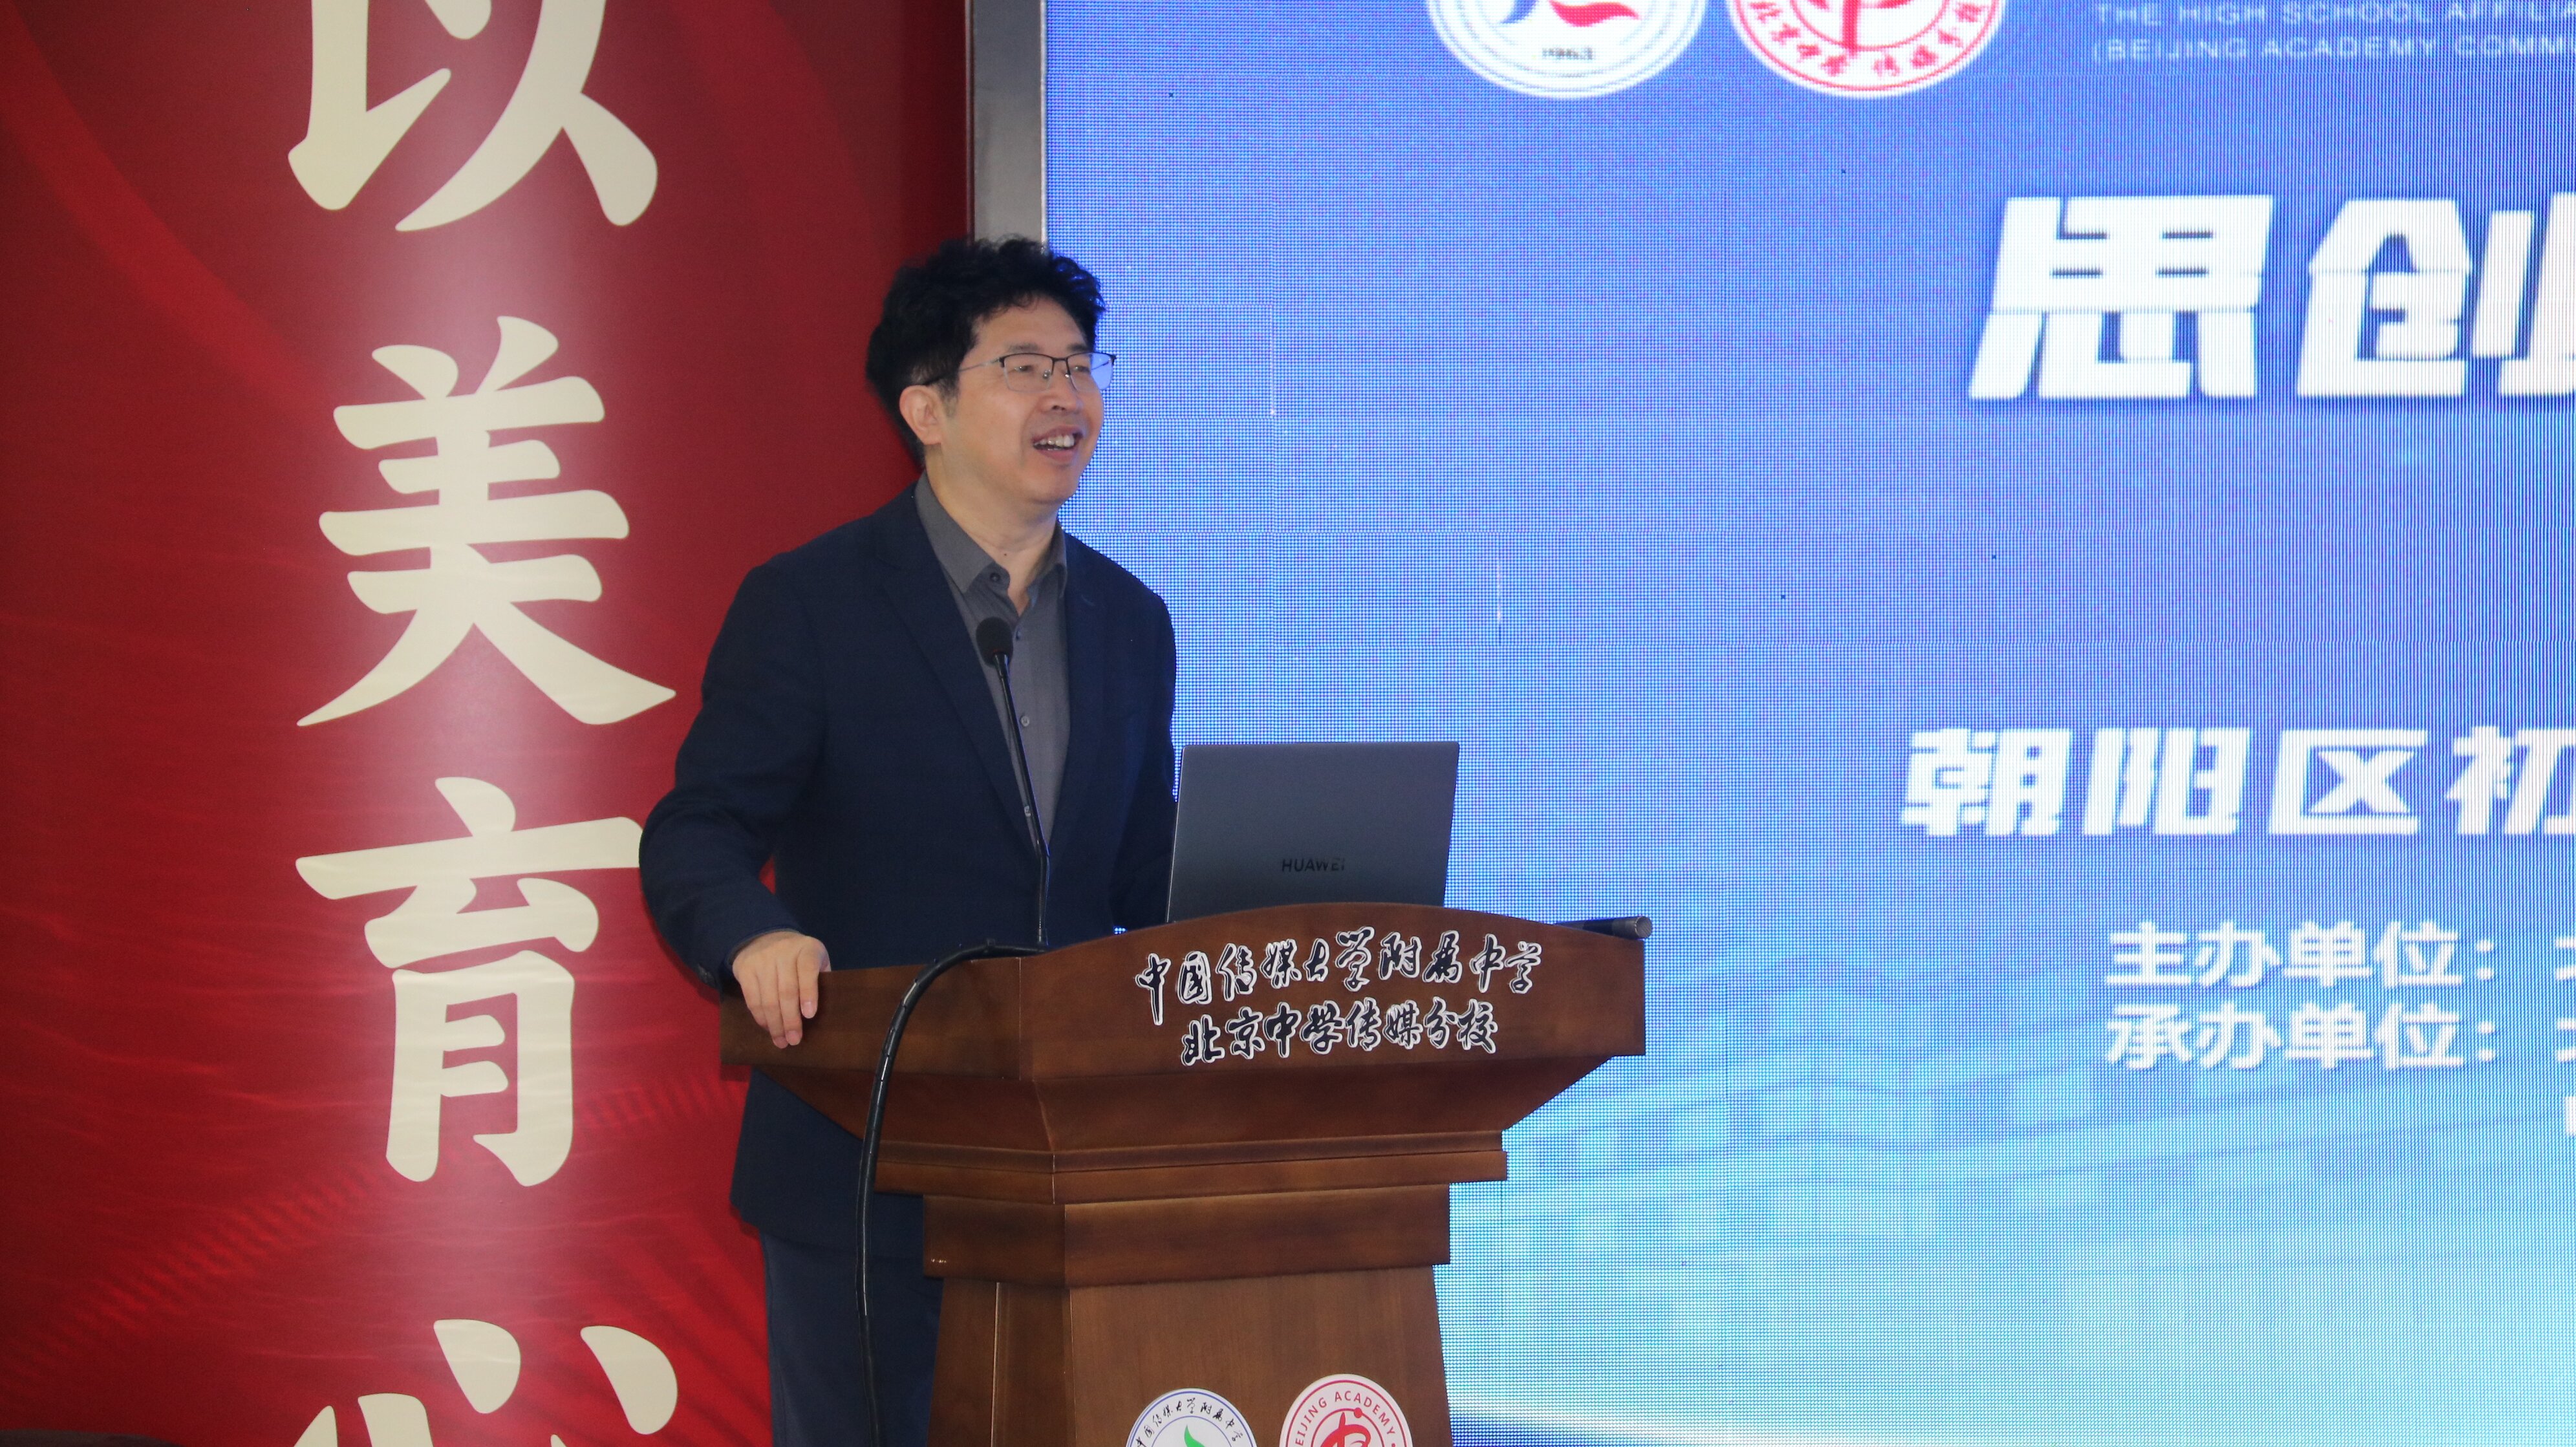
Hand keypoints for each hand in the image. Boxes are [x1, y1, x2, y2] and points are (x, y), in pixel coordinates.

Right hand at [732, 930, 829, 1047]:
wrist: (764, 937)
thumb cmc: (799, 957)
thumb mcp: (816, 959)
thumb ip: (821, 979)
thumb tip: (824, 1015)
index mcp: (807, 948)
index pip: (808, 969)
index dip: (809, 992)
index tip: (810, 1015)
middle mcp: (783, 951)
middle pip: (786, 990)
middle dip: (790, 1020)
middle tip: (794, 1040)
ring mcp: (761, 960)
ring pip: (767, 998)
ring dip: (775, 1024)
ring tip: (781, 1041)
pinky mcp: (745, 969)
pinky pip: (752, 999)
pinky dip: (760, 1017)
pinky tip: (768, 1028)